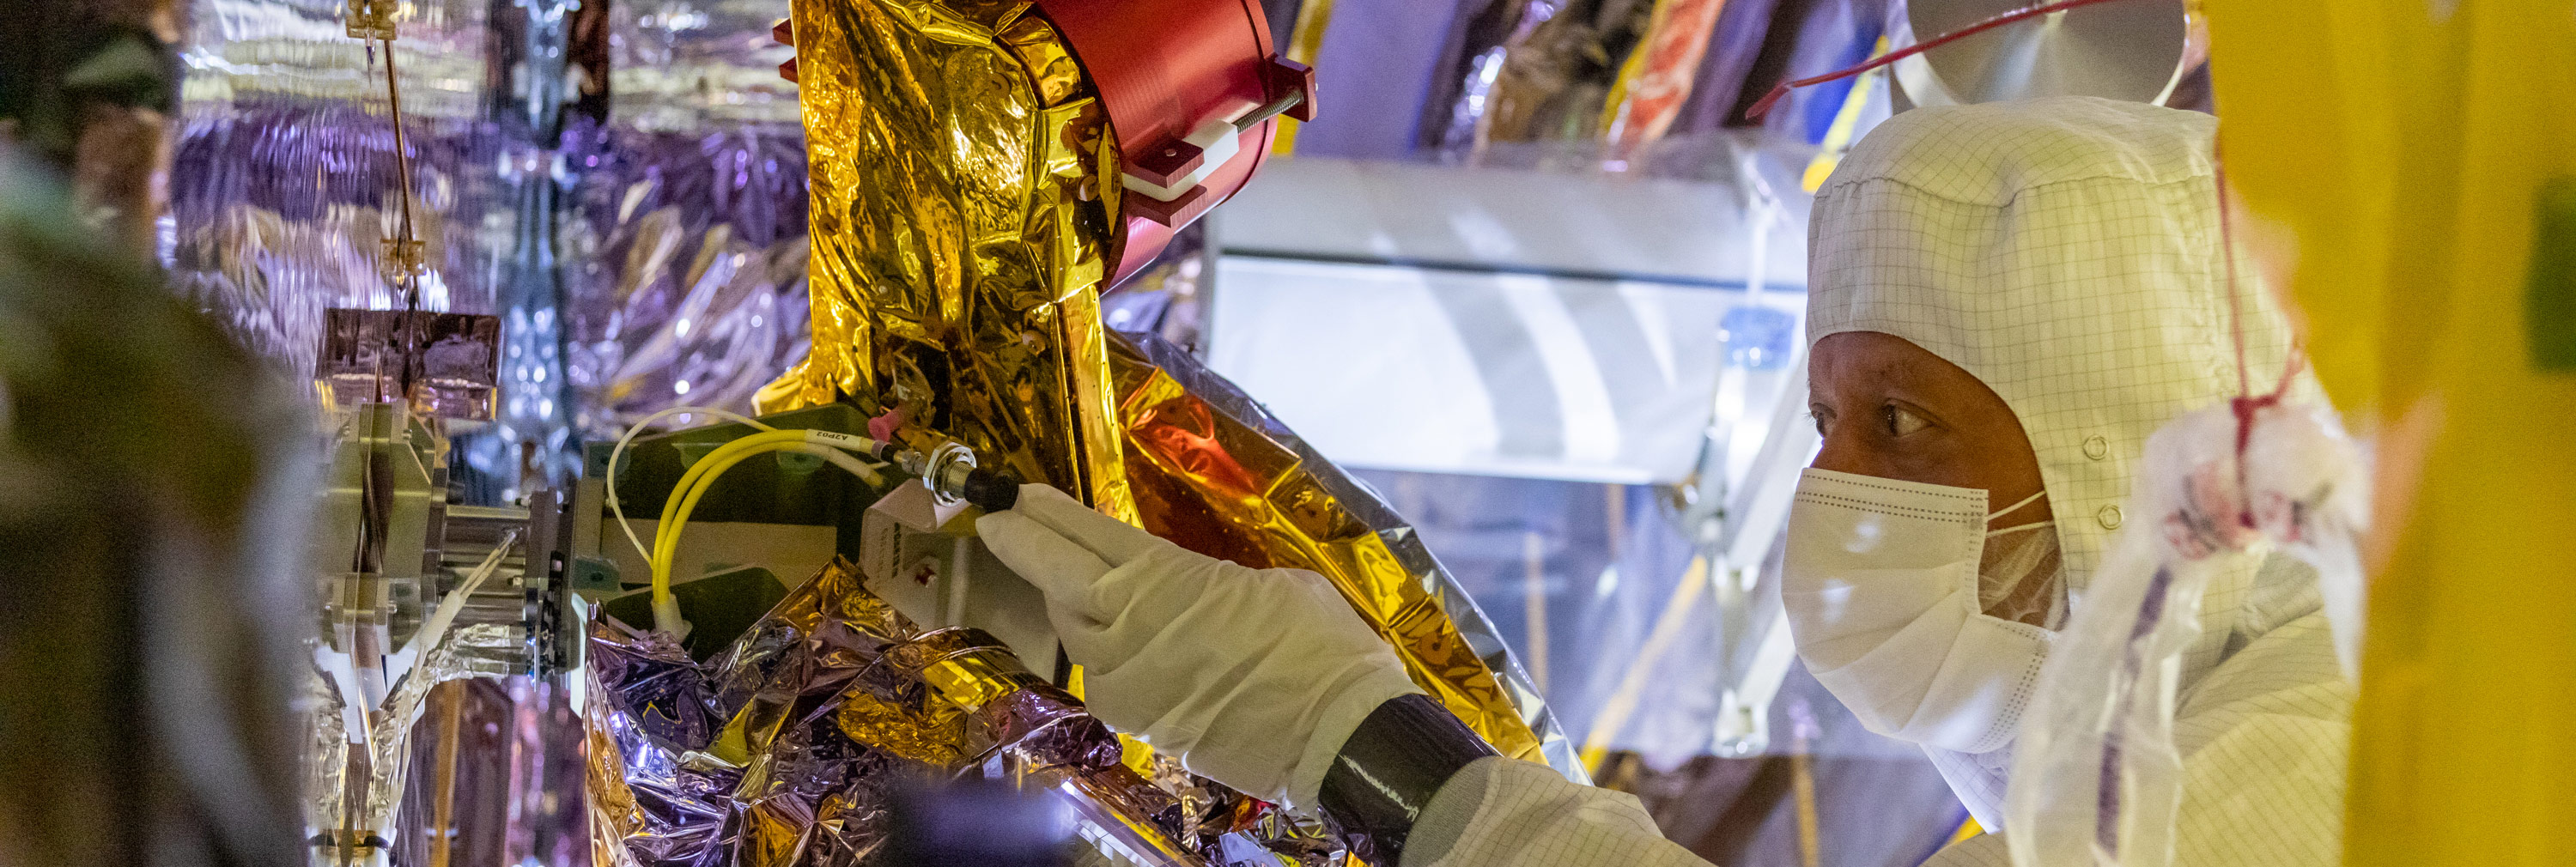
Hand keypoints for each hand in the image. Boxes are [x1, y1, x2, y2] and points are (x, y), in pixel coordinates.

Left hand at [976, 484, 1422, 806]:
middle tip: (1000, 523)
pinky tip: (1107, 642)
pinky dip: (1099, 654)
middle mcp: (1130, 626)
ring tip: (1059, 580)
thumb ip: (1209, 580)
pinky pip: (1102, 677)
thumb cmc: (1321, 645)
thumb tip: (1192, 589)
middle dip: (1025, 547)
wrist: (1341, 734)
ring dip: (1064, 602)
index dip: (1050, 514)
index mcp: (1165, 577)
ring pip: (1073, 632)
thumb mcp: (1268, 584)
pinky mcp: (1140, 721)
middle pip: (1058, 579)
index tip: (1020, 496)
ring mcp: (1128, 678)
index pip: (1089, 536)